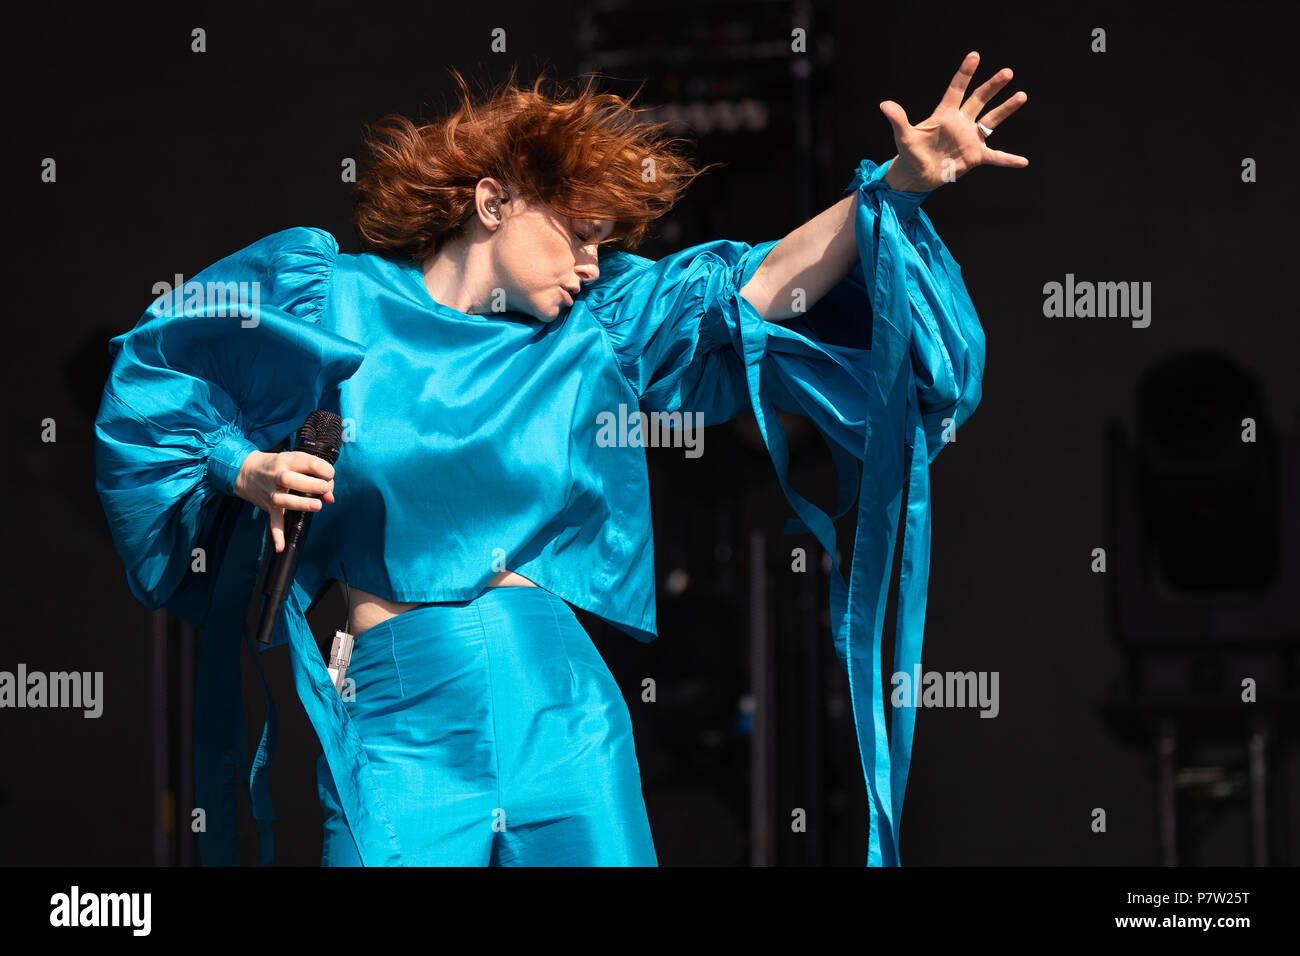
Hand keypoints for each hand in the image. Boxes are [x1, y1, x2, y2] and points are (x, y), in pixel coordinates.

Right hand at [233, 449, 335, 552]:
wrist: (246, 471)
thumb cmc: (278, 465)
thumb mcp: (294, 462)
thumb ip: (316, 476)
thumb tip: (330, 497)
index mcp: (287, 460)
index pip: (307, 462)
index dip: (324, 469)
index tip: (330, 475)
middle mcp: (277, 476)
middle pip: (290, 479)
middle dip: (311, 484)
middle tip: (325, 488)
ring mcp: (271, 492)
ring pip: (282, 500)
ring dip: (301, 504)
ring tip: (317, 506)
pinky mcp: (269, 507)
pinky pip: (273, 521)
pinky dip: (277, 534)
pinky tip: (281, 546)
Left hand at [879, 50, 1028, 191]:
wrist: (917, 174)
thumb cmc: (910, 153)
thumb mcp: (904, 137)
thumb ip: (898, 120)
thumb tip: (884, 104)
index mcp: (944, 114)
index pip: (956, 89)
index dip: (964, 73)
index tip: (974, 56)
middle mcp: (961, 122)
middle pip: (979, 100)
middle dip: (992, 86)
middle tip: (1006, 72)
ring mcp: (970, 138)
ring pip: (991, 120)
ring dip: (1006, 109)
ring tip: (1022, 95)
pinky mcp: (975, 156)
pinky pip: (995, 157)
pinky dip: (1008, 160)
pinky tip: (1023, 161)